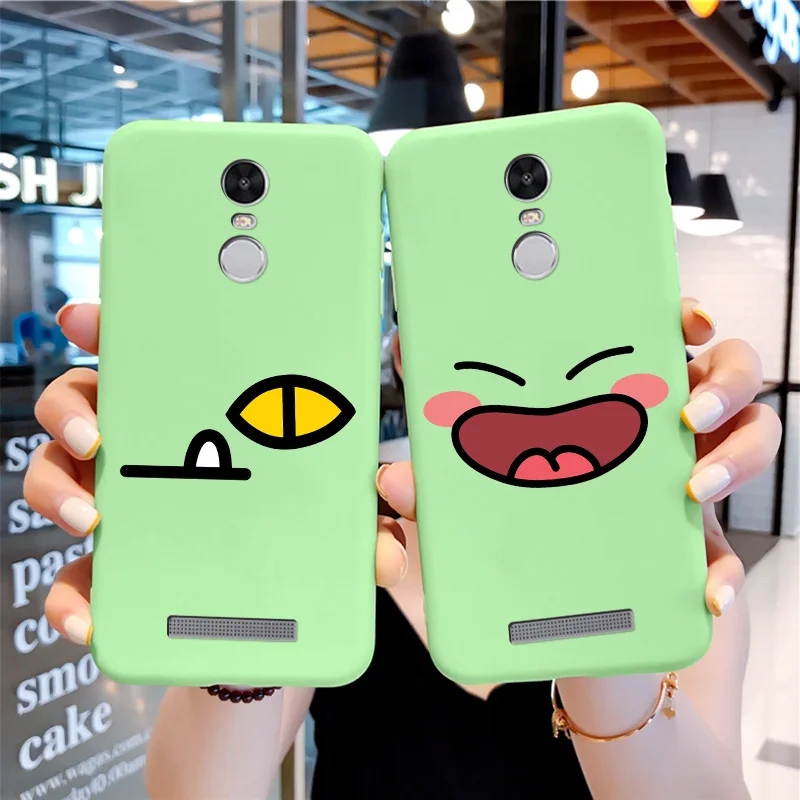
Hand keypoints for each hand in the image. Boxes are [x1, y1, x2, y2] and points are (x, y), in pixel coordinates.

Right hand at [25, 304, 407, 647]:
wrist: (289, 626)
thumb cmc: (311, 544)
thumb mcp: (351, 517)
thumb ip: (374, 506)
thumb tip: (393, 486)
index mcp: (206, 416)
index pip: (153, 358)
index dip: (113, 331)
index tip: (90, 319)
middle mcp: (156, 454)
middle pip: (88, 407)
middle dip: (74, 407)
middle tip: (97, 432)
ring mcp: (130, 512)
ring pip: (62, 480)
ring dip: (60, 490)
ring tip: (93, 517)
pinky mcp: (121, 577)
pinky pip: (76, 581)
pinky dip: (72, 596)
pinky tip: (90, 614)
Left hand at [376, 298, 780, 617]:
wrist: (557, 624)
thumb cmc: (516, 544)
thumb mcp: (467, 511)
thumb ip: (433, 494)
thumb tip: (389, 481)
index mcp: (606, 402)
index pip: (646, 339)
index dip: (670, 315)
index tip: (676, 314)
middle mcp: (656, 433)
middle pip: (720, 374)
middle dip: (719, 376)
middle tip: (687, 402)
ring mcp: (683, 484)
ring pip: (750, 439)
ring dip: (735, 455)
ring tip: (694, 485)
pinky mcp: (698, 549)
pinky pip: (730, 551)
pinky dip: (723, 571)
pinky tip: (705, 591)